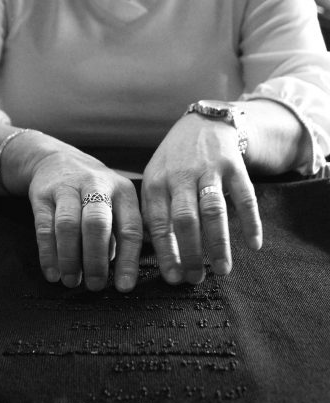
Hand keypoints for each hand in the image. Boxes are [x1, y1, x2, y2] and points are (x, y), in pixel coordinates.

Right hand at [28, 143, 142, 291]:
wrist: (57, 159)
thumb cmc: (94, 192)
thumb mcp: (116, 203)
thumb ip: (120, 234)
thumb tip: (122, 274)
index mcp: (123, 191)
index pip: (130, 228)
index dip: (128, 260)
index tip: (124, 286)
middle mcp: (96, 185)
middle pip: (97, 223)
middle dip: (96, 259)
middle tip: (94, 286)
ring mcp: (67, 188)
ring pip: (68, 225)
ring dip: (70, 258)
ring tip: (72, 281)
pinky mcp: (42, 194)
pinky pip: (44, 228)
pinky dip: (48, 254)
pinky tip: (52, 273)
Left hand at [142, 114, 261, 284]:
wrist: (203, 124)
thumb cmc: (174, 162)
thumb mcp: (155, 179)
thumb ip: (153, 211)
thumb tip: (148, 252)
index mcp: (156, 183)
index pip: (159, 224)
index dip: (166, 253)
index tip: (173, 278)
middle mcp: (180, 176)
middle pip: (185, 220)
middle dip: (191, 253)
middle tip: (196, 279)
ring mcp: (208, 169)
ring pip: (213, 210)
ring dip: (219, 243)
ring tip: (223, 270)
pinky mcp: (233, 165)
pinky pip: (245, 196)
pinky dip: (251, 222)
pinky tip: (254, 245)